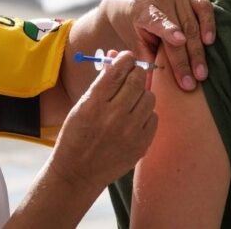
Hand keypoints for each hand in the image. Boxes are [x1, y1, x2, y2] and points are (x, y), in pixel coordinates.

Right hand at [49, 51, 156, 191]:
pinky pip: (153, 117)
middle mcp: (113, 116)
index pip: (118, 71)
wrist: (78, 172)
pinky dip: (146, 114)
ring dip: (141, 93)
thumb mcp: (82, 105)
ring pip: (149, 96)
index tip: (127, 58)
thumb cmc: (76, 135)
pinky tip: (134, 118)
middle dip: (135, 72)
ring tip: (131, 100)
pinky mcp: (141, 145)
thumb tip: (116, 58)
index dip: (125, 59)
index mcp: (94, 103)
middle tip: (131, 74)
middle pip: (137, 80)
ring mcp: (130, 132)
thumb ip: (101, 82)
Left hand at [100, 0, 215, 90]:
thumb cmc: (130, 26)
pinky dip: (209, 24)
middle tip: (191, 82)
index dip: (169, 30)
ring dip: (198, 51)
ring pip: (192, 24)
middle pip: (179, 30)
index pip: (157, 20)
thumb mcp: (133, 42)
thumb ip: (144, 60)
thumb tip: (149, 89)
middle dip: (186, 59)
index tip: (179, 41)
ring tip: (201, 73)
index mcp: (143, 10)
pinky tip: (210, 41)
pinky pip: (204, 7)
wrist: (128, 1)